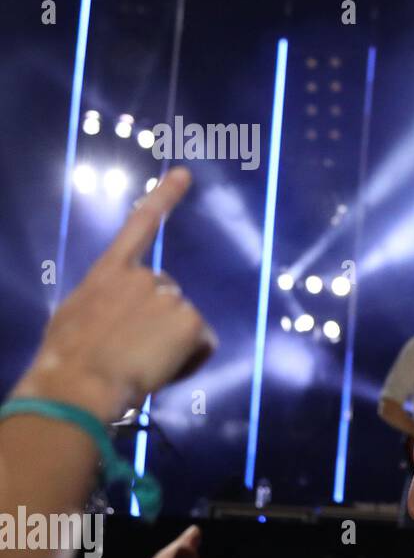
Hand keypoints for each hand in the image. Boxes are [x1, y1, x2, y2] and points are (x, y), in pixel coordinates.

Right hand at [12, 168, 215, 422]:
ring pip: (184, 324)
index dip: (164, 199)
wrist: (80, 383)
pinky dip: (189, 360)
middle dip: (158, 322)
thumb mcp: (76, 318)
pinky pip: (201, 345)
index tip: (186, 174)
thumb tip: (117, 315)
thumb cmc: (68, 360)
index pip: (140, 226)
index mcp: (109, 273)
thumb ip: (104, 304)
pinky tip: (161, 369)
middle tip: (131, 352)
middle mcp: (143, 276)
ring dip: (172, 344)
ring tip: (140, 364)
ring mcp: (170, 296)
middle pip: (167, 298)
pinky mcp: (190, 321)